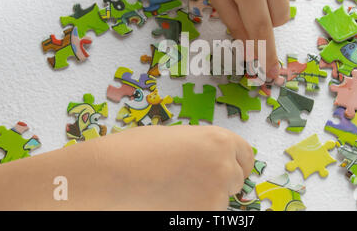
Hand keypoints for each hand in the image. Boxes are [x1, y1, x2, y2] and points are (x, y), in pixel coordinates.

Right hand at [0, 125, 253, 210]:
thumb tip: (212, 160)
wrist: (111, 175)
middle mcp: (223, 169)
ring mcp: (214, 197)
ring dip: (205, 197)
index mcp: (219, 141)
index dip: (235, 162)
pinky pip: (206, 214)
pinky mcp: (202, 218)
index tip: (229, 168)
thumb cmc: (137, 150)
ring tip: (175, 191)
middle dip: (219, 180)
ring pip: (220, 201)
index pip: (246, 156)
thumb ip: (203, 148)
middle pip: (235, 179)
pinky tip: (171, 203)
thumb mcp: (177, 138)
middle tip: (193, 181)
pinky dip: (193, 210)